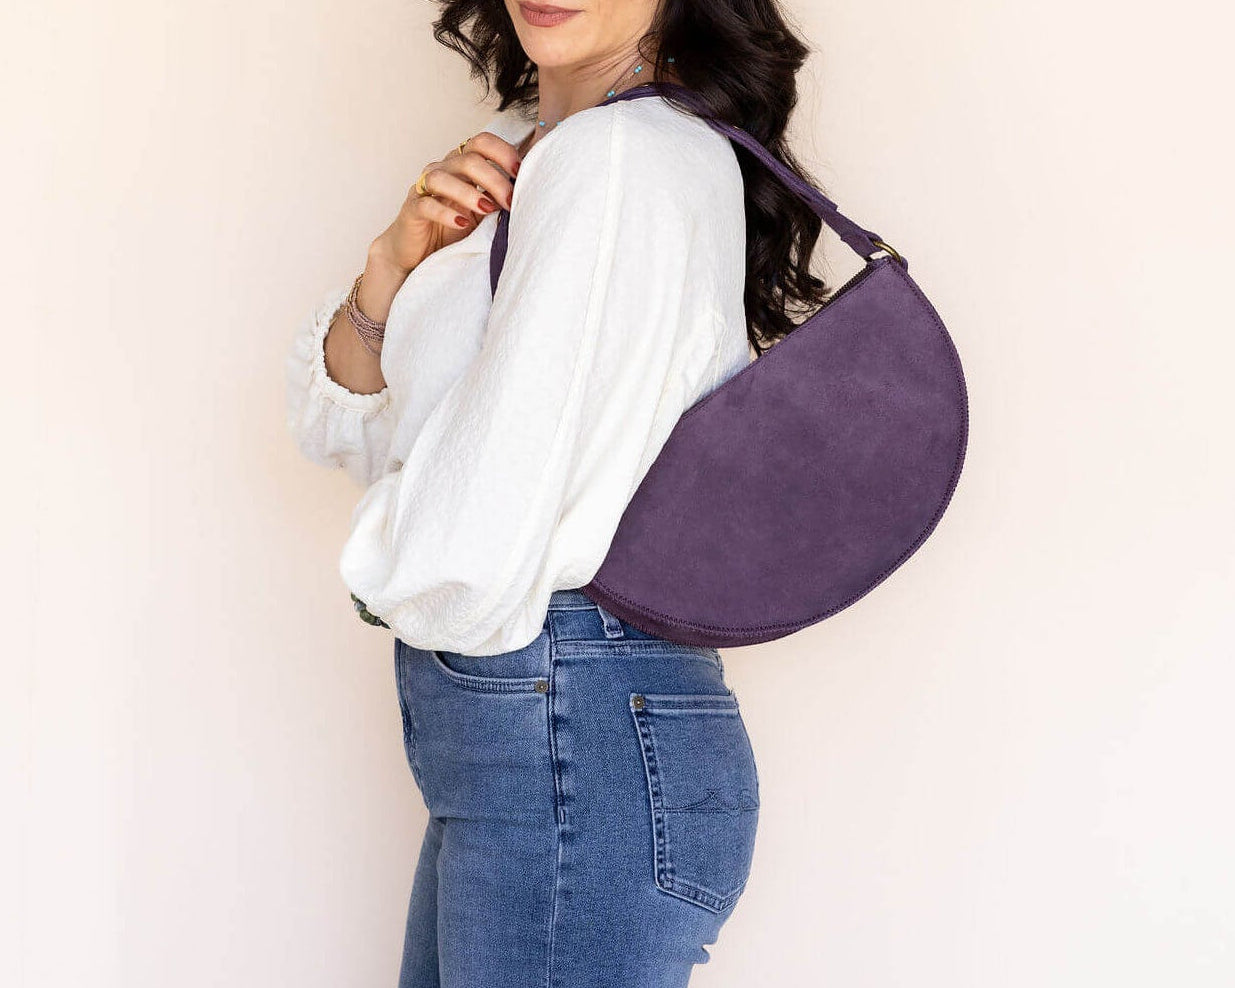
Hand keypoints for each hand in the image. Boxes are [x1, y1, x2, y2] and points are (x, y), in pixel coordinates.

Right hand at [371, 130, 523, 274]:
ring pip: (443, 178)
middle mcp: (443, 170)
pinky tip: (462, 223)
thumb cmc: (455, 230)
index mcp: (462, 165)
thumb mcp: (485, 213)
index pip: (481, 142)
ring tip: (487, 209)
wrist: (421, 254)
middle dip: (494, 180)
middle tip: (510, 202)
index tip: (520, 173)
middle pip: (467, 160)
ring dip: (469, 193)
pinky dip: (445, 213)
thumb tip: (532, 192)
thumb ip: (501, 198)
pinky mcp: (412, 210)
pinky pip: (426, 204)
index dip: (502, 152)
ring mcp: (424, 189)